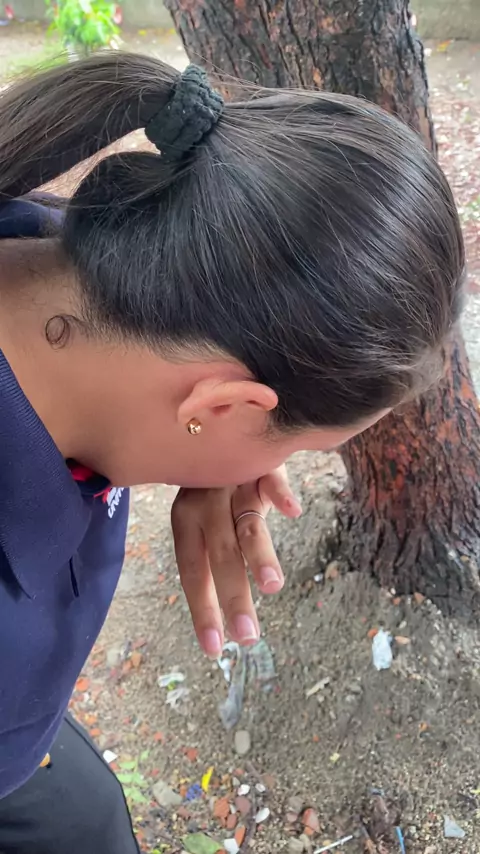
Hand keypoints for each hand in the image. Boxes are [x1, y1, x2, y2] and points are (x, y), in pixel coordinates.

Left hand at [171, 466, 301, 657]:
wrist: (221, 427)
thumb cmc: (214, 485)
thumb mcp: (204, 518)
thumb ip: (213, 557)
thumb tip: (220, 612)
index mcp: (186, 519)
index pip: (193, 571)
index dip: (202, 608)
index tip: (214, 648)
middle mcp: (206, 502)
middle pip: (220, 555)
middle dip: (234, 597)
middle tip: (248, 638)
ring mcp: (234, 481)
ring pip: (246, 521)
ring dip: (259, 553)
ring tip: (272, 587)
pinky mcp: (261, 461)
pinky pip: (270, 477)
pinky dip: (280, 492)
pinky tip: (293, 512)